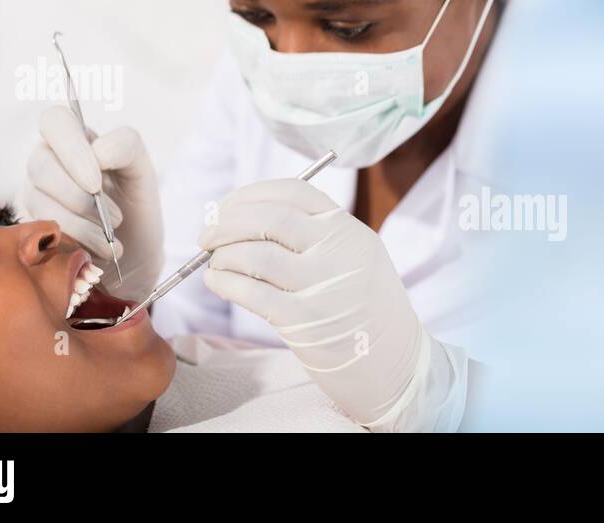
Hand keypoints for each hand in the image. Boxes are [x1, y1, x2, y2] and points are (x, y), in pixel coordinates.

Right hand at [18, 106, 164, 299]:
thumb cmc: (136, 205)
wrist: (134, 253)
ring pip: (40, 201)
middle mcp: (47, 162)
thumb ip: (126, 147)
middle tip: (116, 217)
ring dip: (82, 225)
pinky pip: (41, 232)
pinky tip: (99, 250)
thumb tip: (98, 152)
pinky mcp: (30, 226)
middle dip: (79, 197)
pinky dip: (76, 244)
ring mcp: (35, 194)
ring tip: (111, 238)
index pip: (55, 121)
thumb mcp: (142, 171)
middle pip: (41, 166)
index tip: (96, 182)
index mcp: (74, 139)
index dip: (72, 150)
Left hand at [197, 177, 427, 426]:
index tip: (228, 207)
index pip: (293, 192)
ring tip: (215, 265)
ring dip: (221, 256)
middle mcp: (338, 252)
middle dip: (224, 223)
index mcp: (350, 231)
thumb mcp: (358, 258)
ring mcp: (322, 286)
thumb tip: (246, 218)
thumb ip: (317, 236)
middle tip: (206, 235)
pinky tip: (218, 283)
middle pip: (267, 218)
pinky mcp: (304, 322)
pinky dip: (224, 282)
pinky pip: (250, 292)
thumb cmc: (367, 311)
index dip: (250, 195)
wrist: (397, 364)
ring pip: (254, 254)